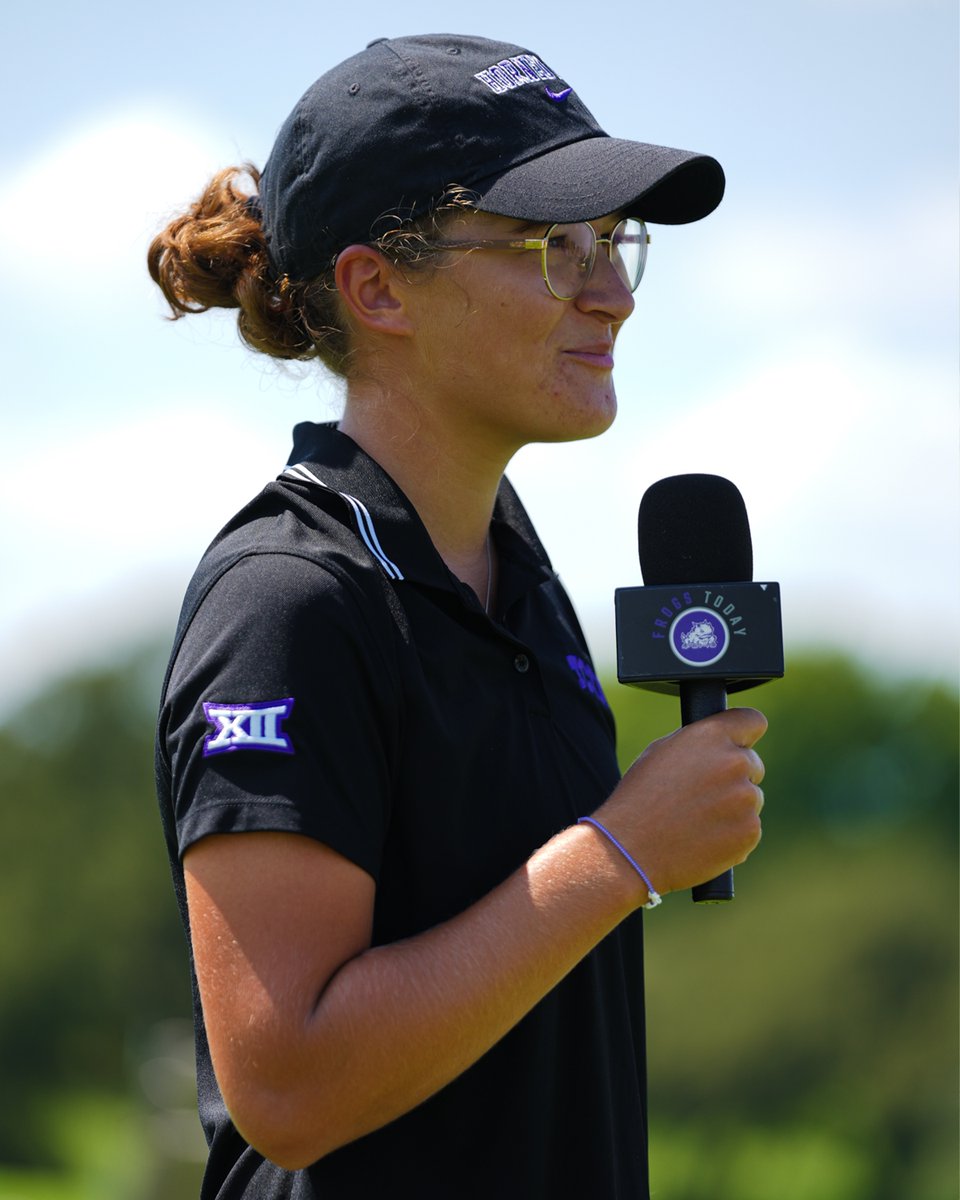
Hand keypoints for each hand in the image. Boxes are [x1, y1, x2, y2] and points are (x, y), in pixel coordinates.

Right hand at [595, 707, 766, 899]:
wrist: (631, 849)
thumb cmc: (639, 798)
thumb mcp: (661, 752)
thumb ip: (700, 744)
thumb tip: (723, 745)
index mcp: (711, 735)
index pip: (753, 720)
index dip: (744, 734)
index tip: (739, 744)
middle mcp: (734, 762)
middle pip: (752, 764)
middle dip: (734, 776)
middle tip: (703, 794)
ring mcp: (746, 798)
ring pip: (751, 798)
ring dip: (733, 807)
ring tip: (697, 819)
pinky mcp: (750, 831)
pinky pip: (750, 827)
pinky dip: (733, 833)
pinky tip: (704, 837)